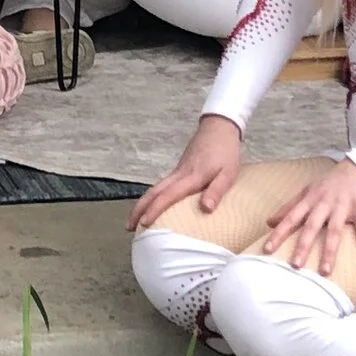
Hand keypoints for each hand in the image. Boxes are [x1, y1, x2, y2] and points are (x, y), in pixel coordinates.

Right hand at [127, 113, 242, 232]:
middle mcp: (179, 175)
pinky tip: (153, 204)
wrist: (219, 128)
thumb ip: (216, 191)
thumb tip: (205, 209)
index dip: (155, 210)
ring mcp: (177, 171)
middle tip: (128, 226)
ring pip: (155, 188)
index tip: (144, 224)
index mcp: (191, 177)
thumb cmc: (225, 152)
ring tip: (135, 220)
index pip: (168, 195)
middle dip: (139, 209)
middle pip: (153, 192)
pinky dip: (152, 197)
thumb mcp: (228, 174)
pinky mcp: (179, 170)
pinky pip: (161, 185)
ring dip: (143, 203)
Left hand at [260, 156, 355, 275]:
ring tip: (325, 271)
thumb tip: (269, 222)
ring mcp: (343, 206)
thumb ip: (289, 207)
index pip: (291, 218)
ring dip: (330, 252)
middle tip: (295, 265)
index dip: (278, 233)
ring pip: (335, 231)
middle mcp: (325, 203)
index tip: (267, 250)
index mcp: (310, 199)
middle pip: (311, 226)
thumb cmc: (331, 182)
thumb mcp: (308, 191)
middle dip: (303, 246)